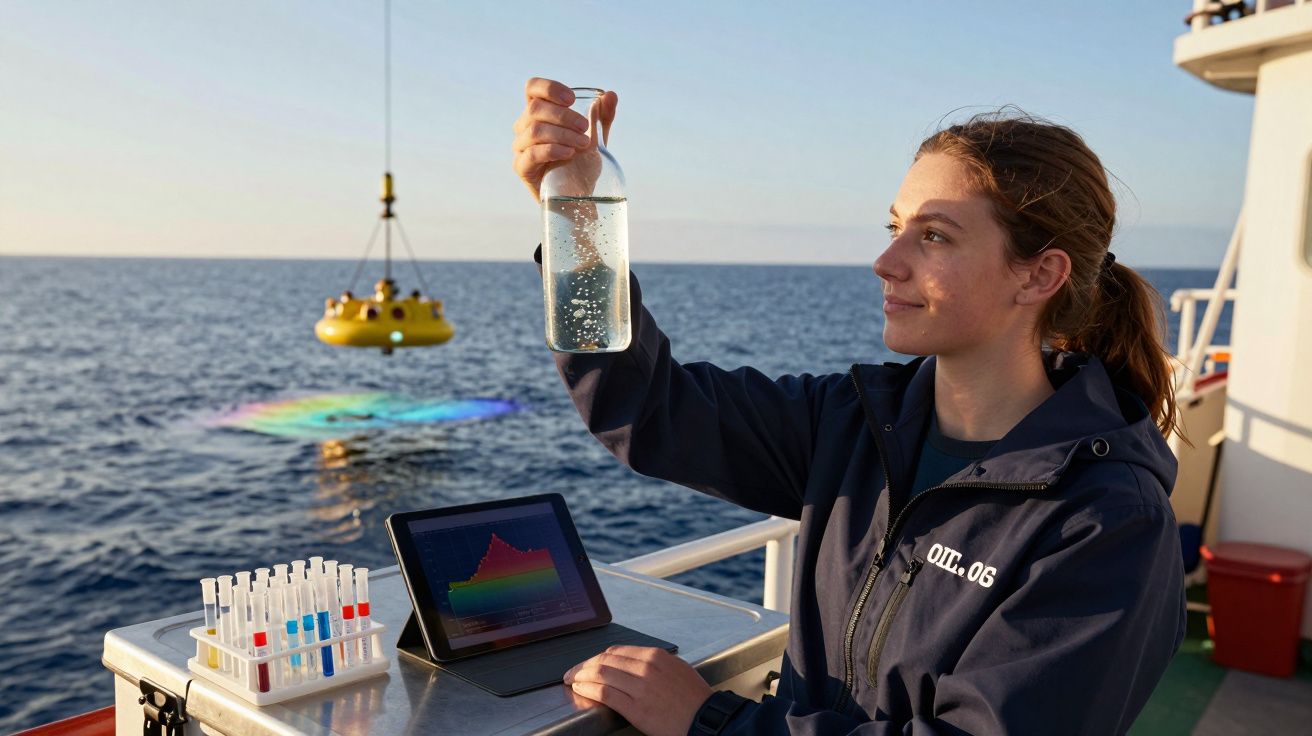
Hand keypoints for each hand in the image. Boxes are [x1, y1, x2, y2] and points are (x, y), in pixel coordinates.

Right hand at [512, 77, 617, 200]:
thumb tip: (611, 95)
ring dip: (563, 134)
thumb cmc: (582, 162)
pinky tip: (569, 153)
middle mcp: (524, 127)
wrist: (578, 196)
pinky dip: (552, 150)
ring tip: (583, 144)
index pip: (533, 88)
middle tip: (586, 128)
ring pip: (535, 130)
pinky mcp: (521, 167)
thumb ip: (603, 116)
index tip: (572, 99)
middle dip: (564, 116)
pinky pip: (531, 154)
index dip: (549, 88)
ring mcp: (520, 147)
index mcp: (539, 113)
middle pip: (535, 109)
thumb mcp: (596, 137)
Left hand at [564, 645, 712, 735]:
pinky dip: (589, 690)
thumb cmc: (694, 699)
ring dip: (582, 677)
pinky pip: (605, 693)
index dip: (597, 657)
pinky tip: (582, 690)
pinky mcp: (636, 708)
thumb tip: (632, 663)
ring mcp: (640, 687)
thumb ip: (654, 663)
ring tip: (574, 681)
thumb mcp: (676, 669)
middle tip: (572, 672)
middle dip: (584, 666)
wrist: (706, 720)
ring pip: (601, 674)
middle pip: (605, 660)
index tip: (588, 663)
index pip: (616, 651)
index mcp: (656, 656)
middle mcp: (647, 667)